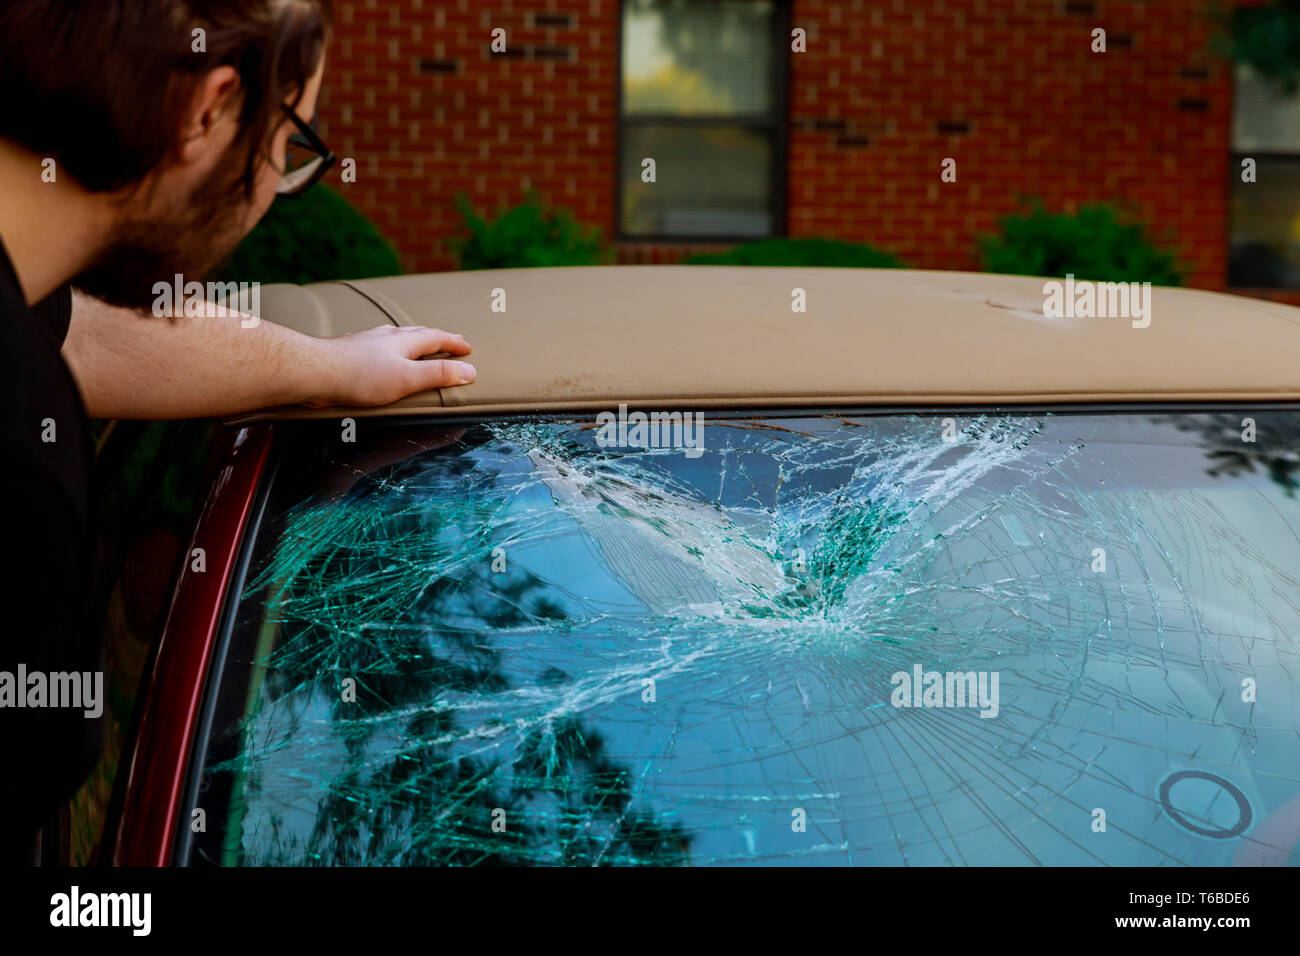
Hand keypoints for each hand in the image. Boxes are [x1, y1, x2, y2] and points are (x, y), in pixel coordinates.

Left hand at [305, 324, 474, 407]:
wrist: (315, 371)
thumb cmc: (359, 376)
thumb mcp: (408, 378)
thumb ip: (438, 374)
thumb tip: (469, 370)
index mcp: (404, 342)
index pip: (436, 338)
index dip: (453, 343)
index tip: (467, 348)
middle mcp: (386, 337)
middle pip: (417, 333)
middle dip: (436, 337)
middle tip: (449, 341)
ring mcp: (367, 342)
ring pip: (396, 337)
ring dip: (412, 339)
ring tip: (417, 343)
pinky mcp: (350, 352)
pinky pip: (377, 345)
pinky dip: (388, 347)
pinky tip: (379, 352)